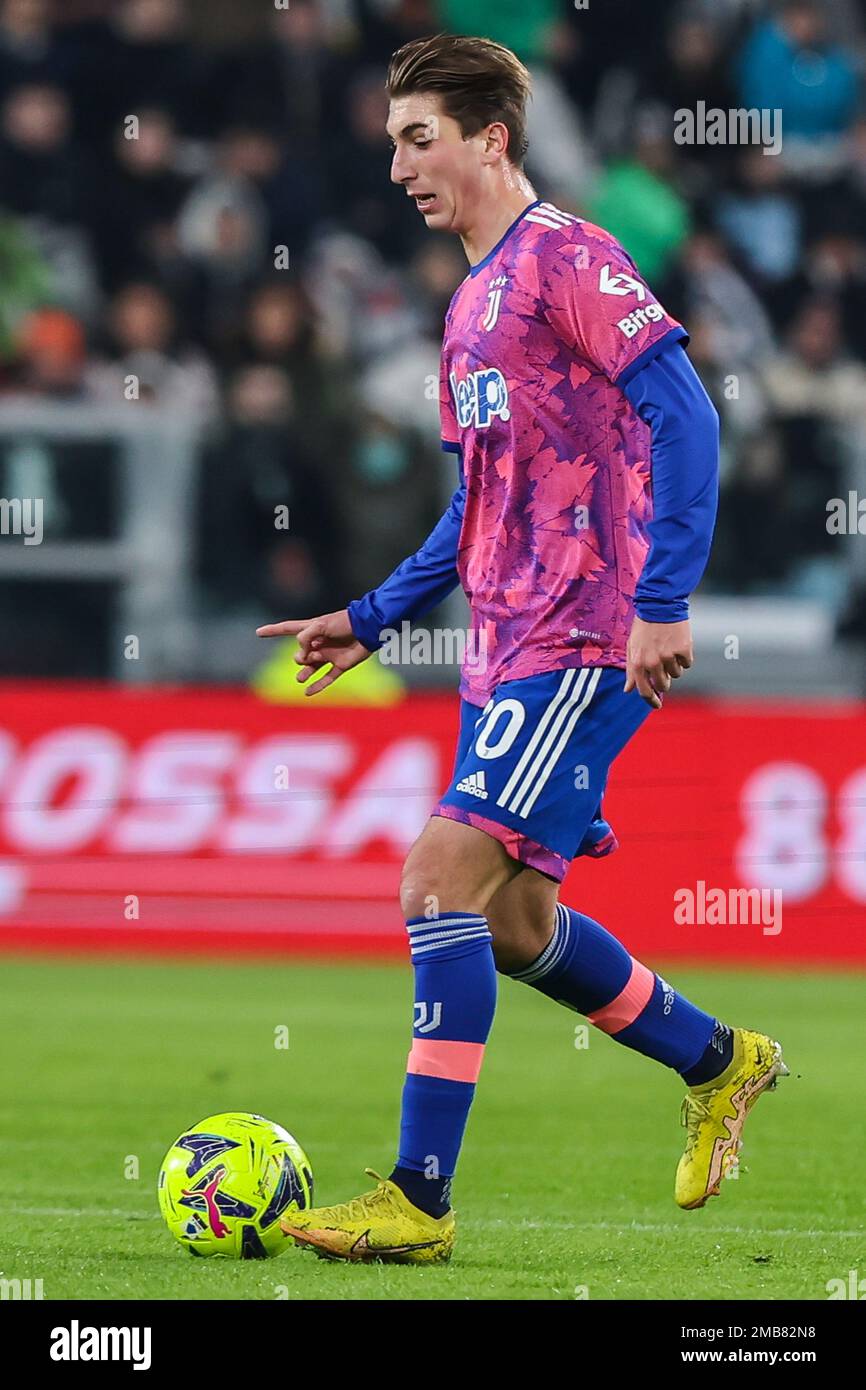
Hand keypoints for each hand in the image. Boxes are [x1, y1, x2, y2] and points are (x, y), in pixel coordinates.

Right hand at [255, 608, 370, 696]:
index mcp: (312, 630)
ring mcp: (328, 655)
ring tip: (301, 677)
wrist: (367, 629)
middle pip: (299, 654)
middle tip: (309, 655)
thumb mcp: (320, 625)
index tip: (258, 633)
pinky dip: (317, 686)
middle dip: (300, 657)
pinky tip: (307, 693)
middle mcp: (318, 644)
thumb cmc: (344, 622)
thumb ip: (305, 636)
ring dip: (304, 673)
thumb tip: (301, 654)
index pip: (288, 629)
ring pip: (310, 668)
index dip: (273, 631)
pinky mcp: (340, 665)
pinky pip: (326, 678)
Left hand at [624, 616, 692, 709]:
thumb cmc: (644, 627)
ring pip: (676, 674)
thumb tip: (628, 690)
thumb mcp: (632, 647)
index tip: (658, 705)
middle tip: (663, 664)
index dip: (652, 700)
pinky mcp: (683, 650)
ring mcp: (669, 657)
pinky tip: (677, 643)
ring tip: (668, 647)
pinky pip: (687, 663)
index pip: (645, 691)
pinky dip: (684, 656)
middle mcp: (652, 663)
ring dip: (674, 665)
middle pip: (664, 685)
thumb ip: (630, 671)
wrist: (660, 605)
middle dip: (665, 679)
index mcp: (637, 663)